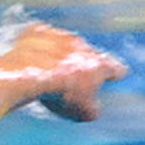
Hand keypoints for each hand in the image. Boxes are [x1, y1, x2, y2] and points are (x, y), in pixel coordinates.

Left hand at [13, 23, 127, 121]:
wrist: (28, 75)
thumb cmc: (58, 94)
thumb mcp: (82, 112)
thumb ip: (92, 110)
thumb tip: (92, 109)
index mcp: (98, 64)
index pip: (115, 68)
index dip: (115, 73)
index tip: (116, 75)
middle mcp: (81, 46)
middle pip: (86, 55)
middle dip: (81, 66)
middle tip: (70, 81)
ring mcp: (59, 36)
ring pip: (62, 46)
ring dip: (59, 56)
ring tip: (47, 73)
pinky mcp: (37, 32)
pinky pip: (40, 39)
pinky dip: (37, 48)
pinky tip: (31, 60)